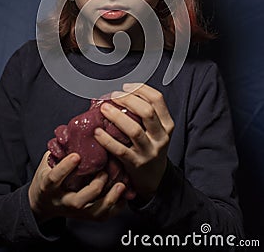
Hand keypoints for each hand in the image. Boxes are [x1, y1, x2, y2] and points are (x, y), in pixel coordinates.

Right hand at [28, 151, 125, 223]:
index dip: (65, 168)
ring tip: (121, 185)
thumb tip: (71, 129)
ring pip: (93, 213)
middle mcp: (62, 201)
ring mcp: (75, 212)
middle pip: (78, 202)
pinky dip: (115, 207)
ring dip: (108, 199)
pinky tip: (125, 195)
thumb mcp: (48, 162)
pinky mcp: (86, 216)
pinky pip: (102, 216)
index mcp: (49, 186)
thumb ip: (59, 150)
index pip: (55, 178)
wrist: (43, 203)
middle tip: (104, 172)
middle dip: (93, 188)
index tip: (77, 156)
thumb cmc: (49, 176)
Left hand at [94, 83, 173, 201]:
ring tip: (104, 109)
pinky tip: (97, 132)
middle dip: (128, 100)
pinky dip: (107, 140)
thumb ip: (144, 114)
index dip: (141, 89)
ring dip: (117, 117)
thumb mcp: (155, 130)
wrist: (154, 177)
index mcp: (166, 124)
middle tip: (114, 96)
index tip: (126, 87)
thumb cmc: (150, 147)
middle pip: (147, 112)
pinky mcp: (136, 164)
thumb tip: (120, 94)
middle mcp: (161, 137)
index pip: (158, 100)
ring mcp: (149, 151)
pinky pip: (120, 150)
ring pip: (134, 130)